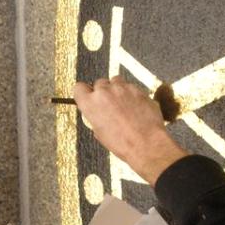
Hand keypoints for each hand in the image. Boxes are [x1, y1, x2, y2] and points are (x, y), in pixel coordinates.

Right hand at [73, 76, 187, 185]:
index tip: (88, 97)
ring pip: (115, 81)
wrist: (146, 144)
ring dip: (117, 89)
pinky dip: (131, 94)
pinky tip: (135, 107)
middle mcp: (104, 92)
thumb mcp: (100, 133)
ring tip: (123, 104)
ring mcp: (122, 88)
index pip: (79, 88)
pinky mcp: (137, 89)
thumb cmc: (122, 143)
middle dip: (103, 92)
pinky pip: (130, 87)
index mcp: (90, 104)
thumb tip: (98, 113)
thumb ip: (96, 117)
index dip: (83, 93)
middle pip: (99, 83)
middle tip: (109, 105)